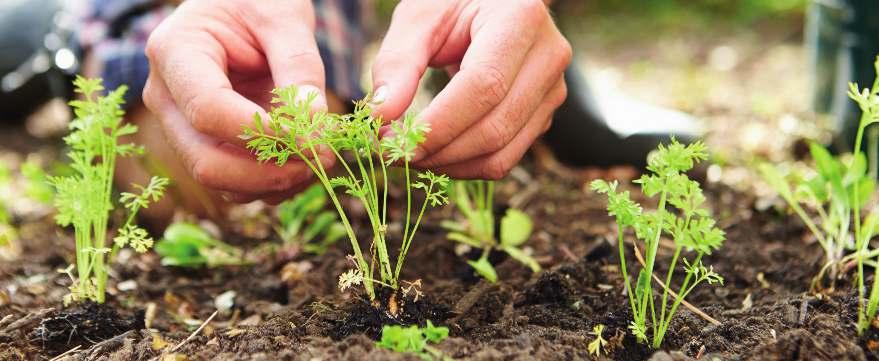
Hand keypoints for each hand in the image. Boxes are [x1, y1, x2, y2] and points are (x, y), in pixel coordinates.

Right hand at [143, 0, 332, 202]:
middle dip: (269, 171)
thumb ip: (300, 68)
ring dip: (275, 184)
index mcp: (175, 51)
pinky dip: (272, 184)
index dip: (264, 134)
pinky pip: (234, 182)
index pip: (208, 110)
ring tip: (321, 161)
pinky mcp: (204, 144)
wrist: (244, 3)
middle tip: (322, 160)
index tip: (315, 140)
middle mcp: (167, 96)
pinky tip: (306, 163)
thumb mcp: (284, 17)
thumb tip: (314, 128)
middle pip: (205, 160)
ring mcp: (181, 125)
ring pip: (220, 180)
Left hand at [371, 0, 571, 178]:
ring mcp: (551, 91)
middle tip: (391, 152)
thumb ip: (398, 63)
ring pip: (501, 154)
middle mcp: (547, 58)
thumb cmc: (453, 1)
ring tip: (408, 154)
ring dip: (448, 165)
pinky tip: (433, 153)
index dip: (437, 124)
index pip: (484, 86)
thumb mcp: (420, 16)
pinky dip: (463, 165)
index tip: (390, 139)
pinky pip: (504, 157)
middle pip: (494, 127)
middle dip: (437, 151)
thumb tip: (380, 117)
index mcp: (521, 19)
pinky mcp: (541, 115)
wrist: (493, 2)